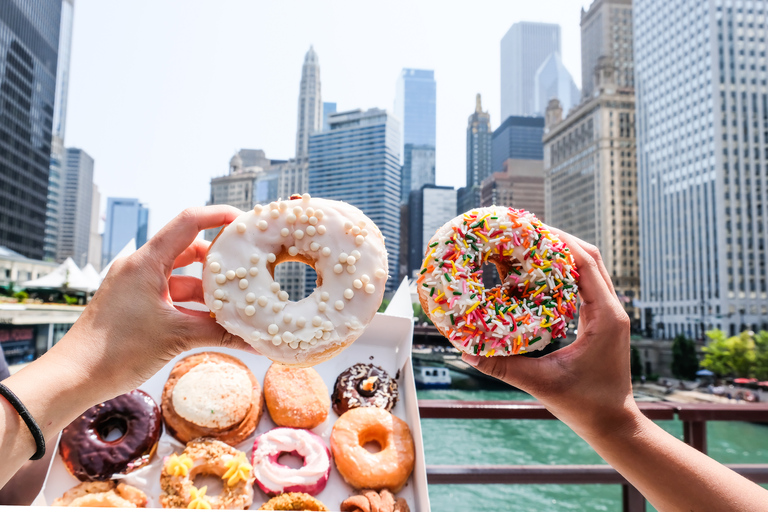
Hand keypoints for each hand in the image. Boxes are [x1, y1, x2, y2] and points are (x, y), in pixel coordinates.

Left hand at [50, 206, 252, 399]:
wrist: (74, 378)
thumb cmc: (114, 351)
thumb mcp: (175, 337)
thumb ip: (219, 334)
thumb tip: (255, 340)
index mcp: (146, 262)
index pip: (188, 222)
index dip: (219, 216)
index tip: (245, 223)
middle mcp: (141, 268)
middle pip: (189, 249)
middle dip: (220, 260)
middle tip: (248, 268)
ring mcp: (138, 286)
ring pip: (183, 277)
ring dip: (209, 289)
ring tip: (237, 301)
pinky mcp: (137, 305)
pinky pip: (173, 297)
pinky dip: (195, 307)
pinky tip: (216, 322)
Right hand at [462, 229, 637, 438]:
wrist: (614, 425)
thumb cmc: (587, 406)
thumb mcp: (541, 383)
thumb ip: (503, 367)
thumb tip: (466, 351)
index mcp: (605, 317)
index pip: (585, 263)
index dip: (559, 241)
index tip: (531, 228)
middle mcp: (612, 310)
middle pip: (590, 258)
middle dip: (559, 240)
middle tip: (526, 231)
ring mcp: (609, 315)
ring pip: (590, 269)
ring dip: (564, 254)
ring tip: (531, 246)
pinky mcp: (603, 322)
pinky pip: (587, 286)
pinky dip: (566, 273)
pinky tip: (540, 276)